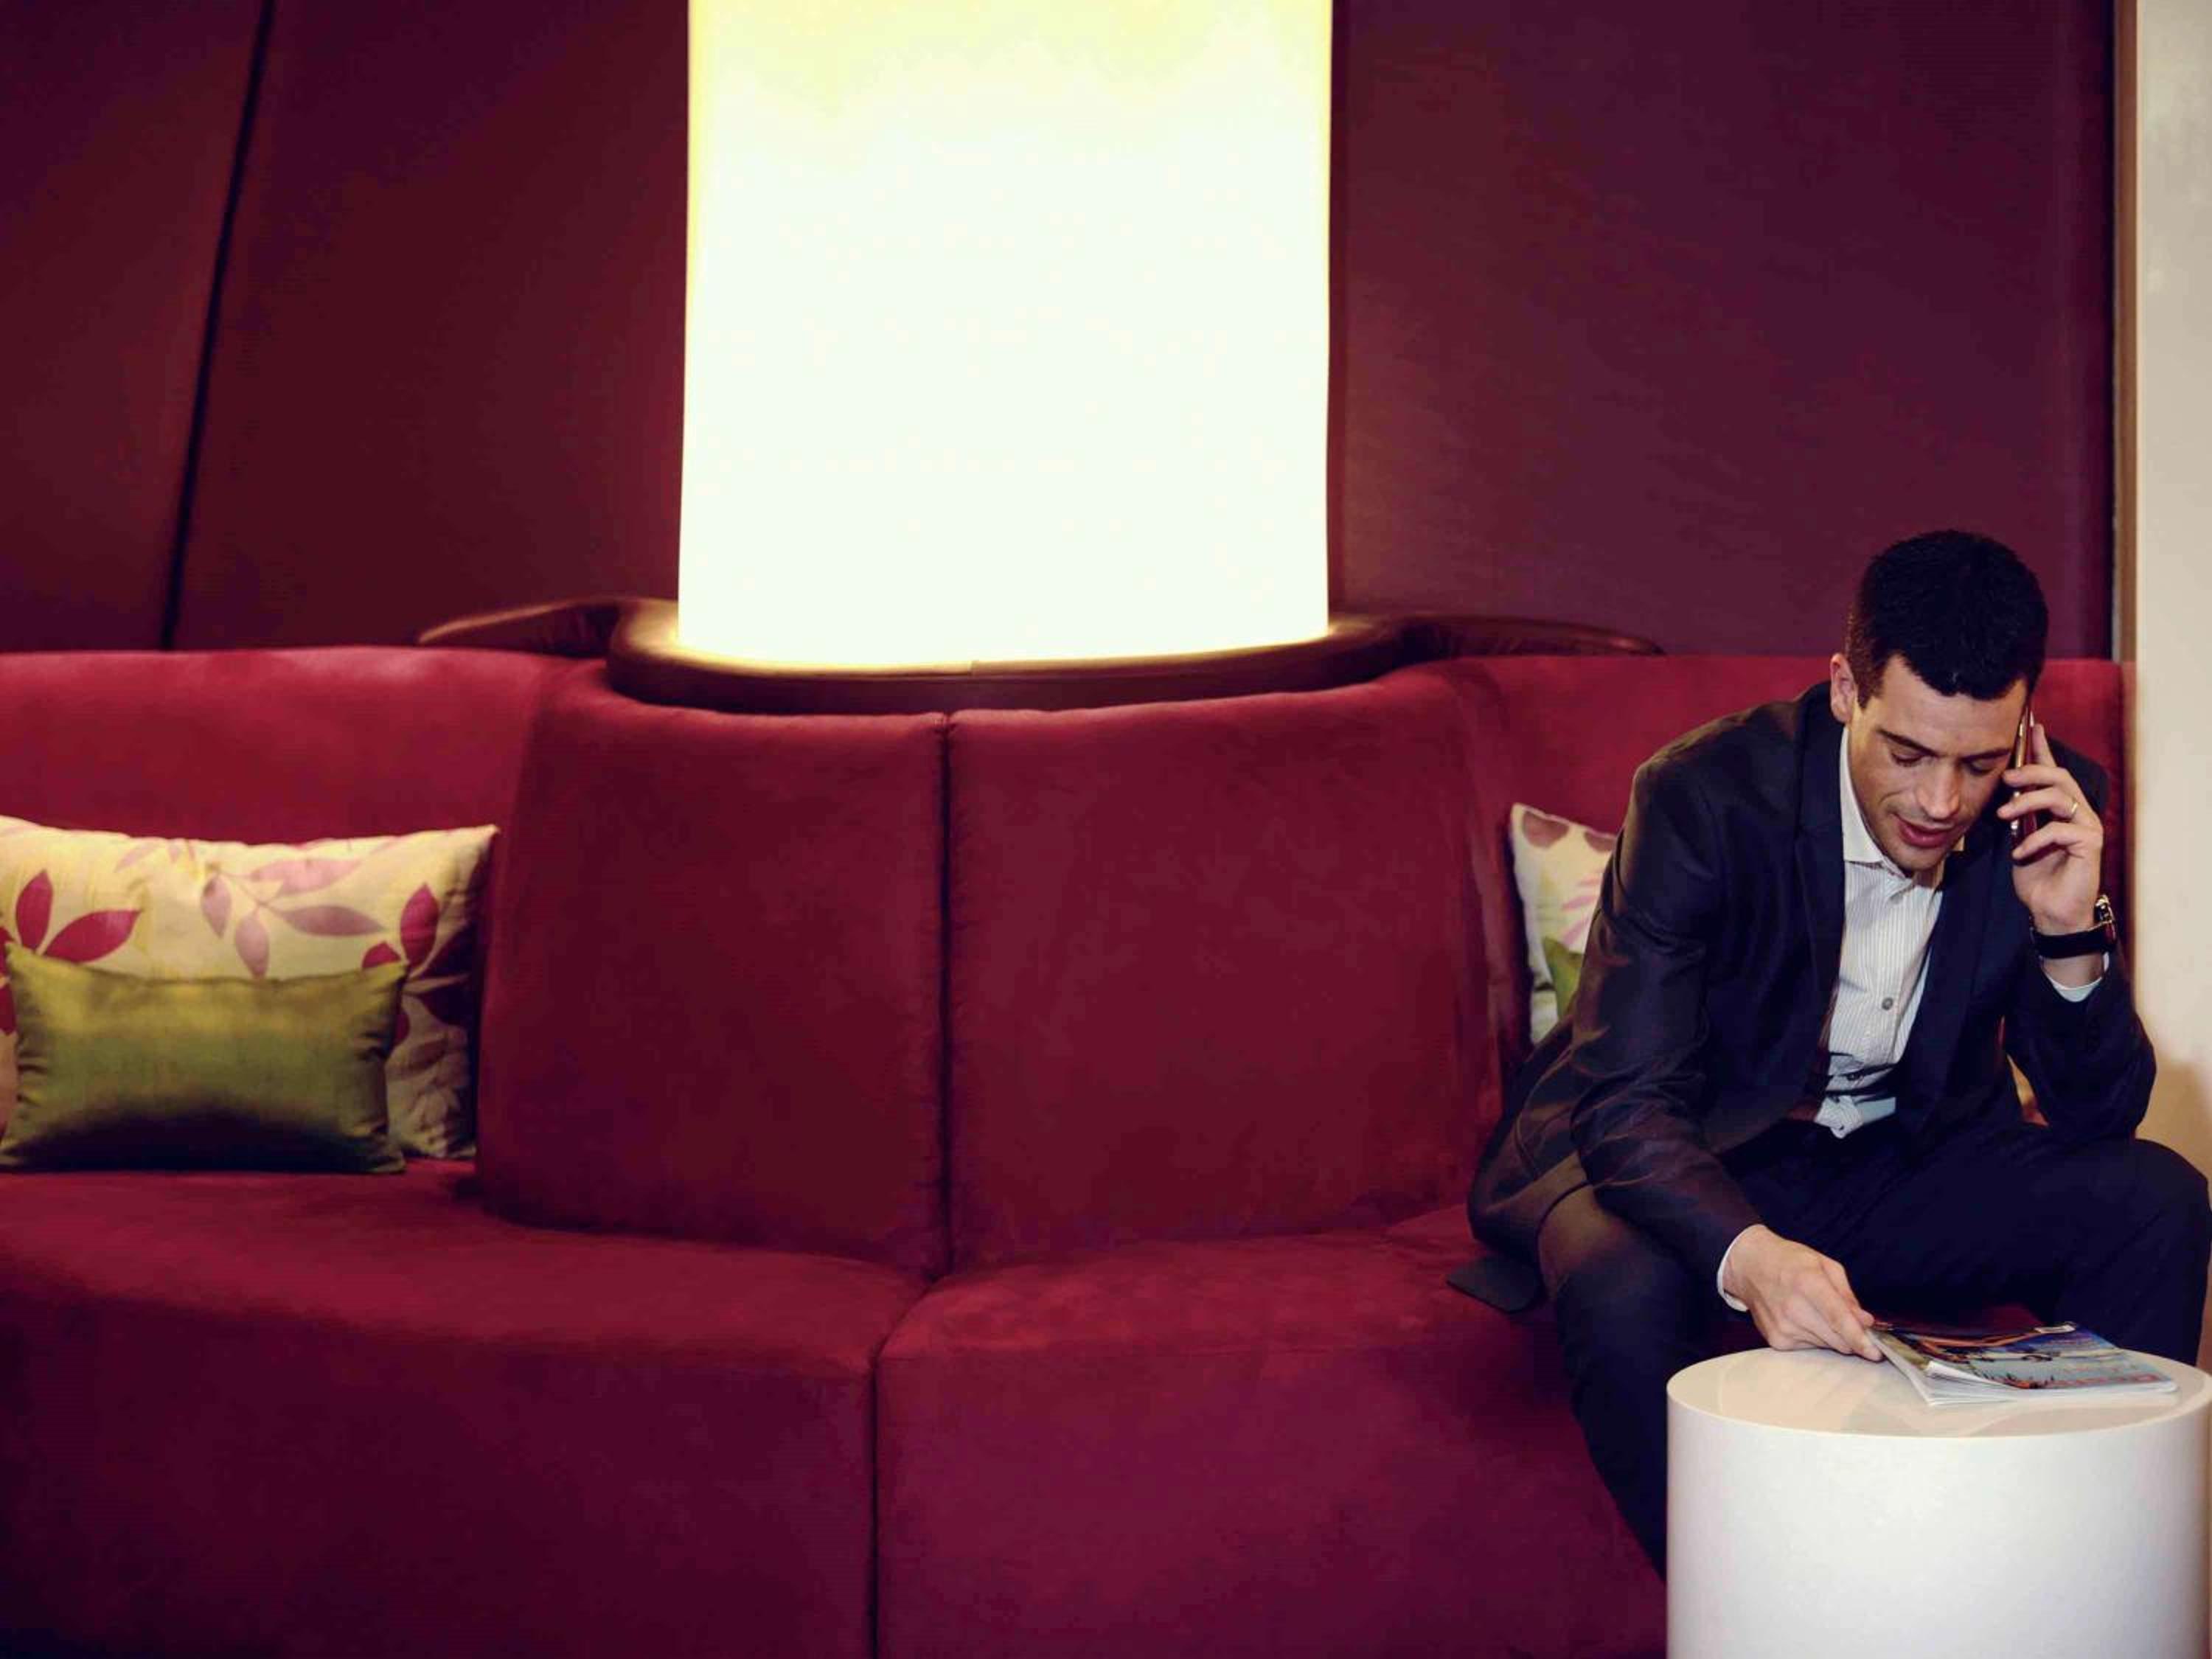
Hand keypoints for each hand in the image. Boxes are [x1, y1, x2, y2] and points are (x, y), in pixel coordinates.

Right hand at [1719, 1225, 1882, 1359]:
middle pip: (1837, 1339)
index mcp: (1808, 1283)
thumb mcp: (1824, 1265)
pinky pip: (1810, 1347)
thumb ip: (1847, 1295)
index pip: (1838, 1319)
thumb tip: (1865, 1321)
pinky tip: (1803, 1319)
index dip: (1860, 1338)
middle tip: (1852, 1324)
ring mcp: (1783, 1327)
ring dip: (1832, 1335)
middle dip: (1852, 1336)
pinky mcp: (1776, 1340)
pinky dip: (1815, 1337)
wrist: (1748, 1265)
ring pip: (1827, 1345)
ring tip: (1816, 1312)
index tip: (1875, 1352)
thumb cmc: (1788, 1261)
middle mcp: (1793, 1308)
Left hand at [1998, 719, 2101, 942]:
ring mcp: (2087, 827)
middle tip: (2005, 778)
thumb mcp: (2019, 840)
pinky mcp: (2091, 844)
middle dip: (2030, 771)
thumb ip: (2016, 817)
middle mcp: (2078, 812)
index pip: (2053, 772)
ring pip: (2060, 797)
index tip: (2031, 725)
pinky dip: (2034, 839)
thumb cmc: (2036, 876)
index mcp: (2060, 809)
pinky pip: (2061, 829)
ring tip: (2004, 815)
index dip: (2042, 749)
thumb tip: (2002, 795)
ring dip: (2027, 802)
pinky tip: (2020, 853)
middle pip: (2059, 777)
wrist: (2051, 911)